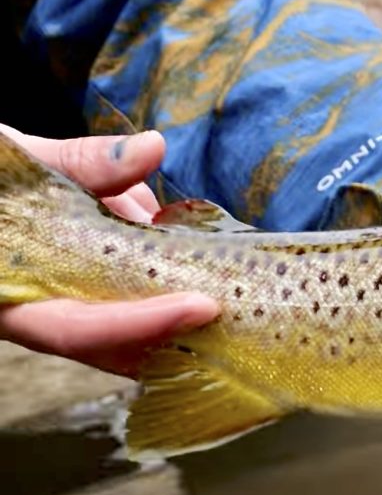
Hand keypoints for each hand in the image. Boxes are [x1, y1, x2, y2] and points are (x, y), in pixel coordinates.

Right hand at [0, 126, 218, 376]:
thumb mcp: (15, 157)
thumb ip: (79, 161)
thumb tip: (151, 149)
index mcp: (9, 297)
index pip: (78, 331)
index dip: (142, 324)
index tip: (203, 307)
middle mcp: (39, 309)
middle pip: (116, 345)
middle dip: (182, 332)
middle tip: (244, 312)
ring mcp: (65, 297)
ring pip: (131, 320)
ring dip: (183, 300)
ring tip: (240, 280)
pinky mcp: (85, 277)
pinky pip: (132, 285)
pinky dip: (168, 264)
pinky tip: (198, 236)